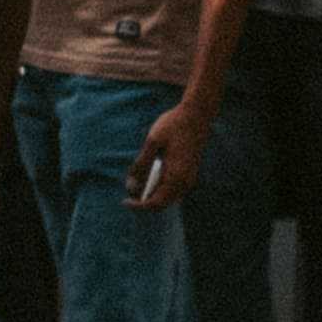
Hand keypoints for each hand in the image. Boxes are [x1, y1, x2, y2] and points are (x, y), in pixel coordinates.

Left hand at [127, 93, 210, 211]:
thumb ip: (141, 164)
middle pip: (162, 204)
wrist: (196, 114)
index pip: (155, 203)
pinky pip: (173, 189)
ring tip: (138, 181)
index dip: (138, 206)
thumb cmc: (173, 126)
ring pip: (168, 197)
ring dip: (153, 194)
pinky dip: (160, 188)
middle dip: (144, 201)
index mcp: (176, 176)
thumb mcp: (152, 142)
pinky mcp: (190, 173)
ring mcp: (189, 178)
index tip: (124, 201)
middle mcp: (185, 182)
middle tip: (130, 190)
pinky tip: (150, 175)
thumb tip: (131, 186)